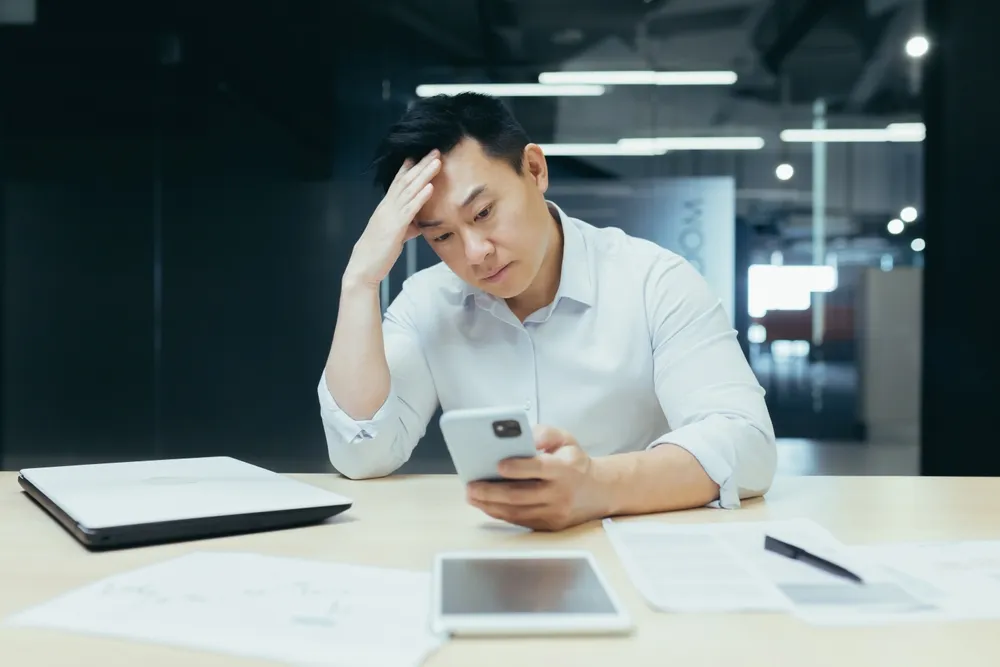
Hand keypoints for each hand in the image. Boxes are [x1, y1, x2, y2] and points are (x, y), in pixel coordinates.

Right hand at [346, 150, 440, 286]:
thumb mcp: (395, 235)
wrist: (364, 267)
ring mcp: (390, 215)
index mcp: (386, 207)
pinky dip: (421, 197)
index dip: (410, 167)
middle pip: (406, 180)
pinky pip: (410, 209)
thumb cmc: (379, 252)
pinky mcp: (395, 227)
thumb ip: (408, 226)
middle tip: (435, 150)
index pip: (398, 182)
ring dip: (424, 175)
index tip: (422, 154)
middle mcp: (387, 206)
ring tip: (437, 162)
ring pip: (409, 190)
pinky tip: (431, 187)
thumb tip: (420, 224)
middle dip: (421, 165)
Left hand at [465, 426, 611, 530]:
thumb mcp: (566, 439)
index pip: (540, 468)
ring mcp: (555, 513)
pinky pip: (520, 521)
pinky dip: (500, 513)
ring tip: (471, 495)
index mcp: (566, 469)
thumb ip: (545, 433)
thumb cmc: (575, 461)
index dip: (519, 467)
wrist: (598, 491)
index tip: (498, 464)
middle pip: (522, 495)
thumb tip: (526, 436)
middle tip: (471, 486)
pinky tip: (485, 504)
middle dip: (492, 492)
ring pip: (518, 512)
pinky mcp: (549, 526)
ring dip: (491, 505)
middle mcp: (561, 494)